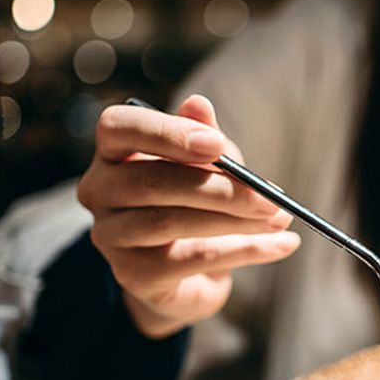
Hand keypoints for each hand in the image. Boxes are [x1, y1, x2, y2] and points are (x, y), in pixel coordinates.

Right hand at [77, 95, 300, 338]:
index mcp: (114, 151)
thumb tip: (199, 104)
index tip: (216, 145)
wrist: (191, 271)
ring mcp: (111, 236)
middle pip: (149, 181)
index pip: (117, 128)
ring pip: (168, 223)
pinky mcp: (132, 275)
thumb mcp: (209, 163)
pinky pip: (190, 260)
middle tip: (269, 197)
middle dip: (218, 188)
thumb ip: (205, 137)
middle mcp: (99, 191)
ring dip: (234, 221)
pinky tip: (279, 245)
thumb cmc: (196, 202)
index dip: (166, 133)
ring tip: (278, 219)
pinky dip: (243, 251)